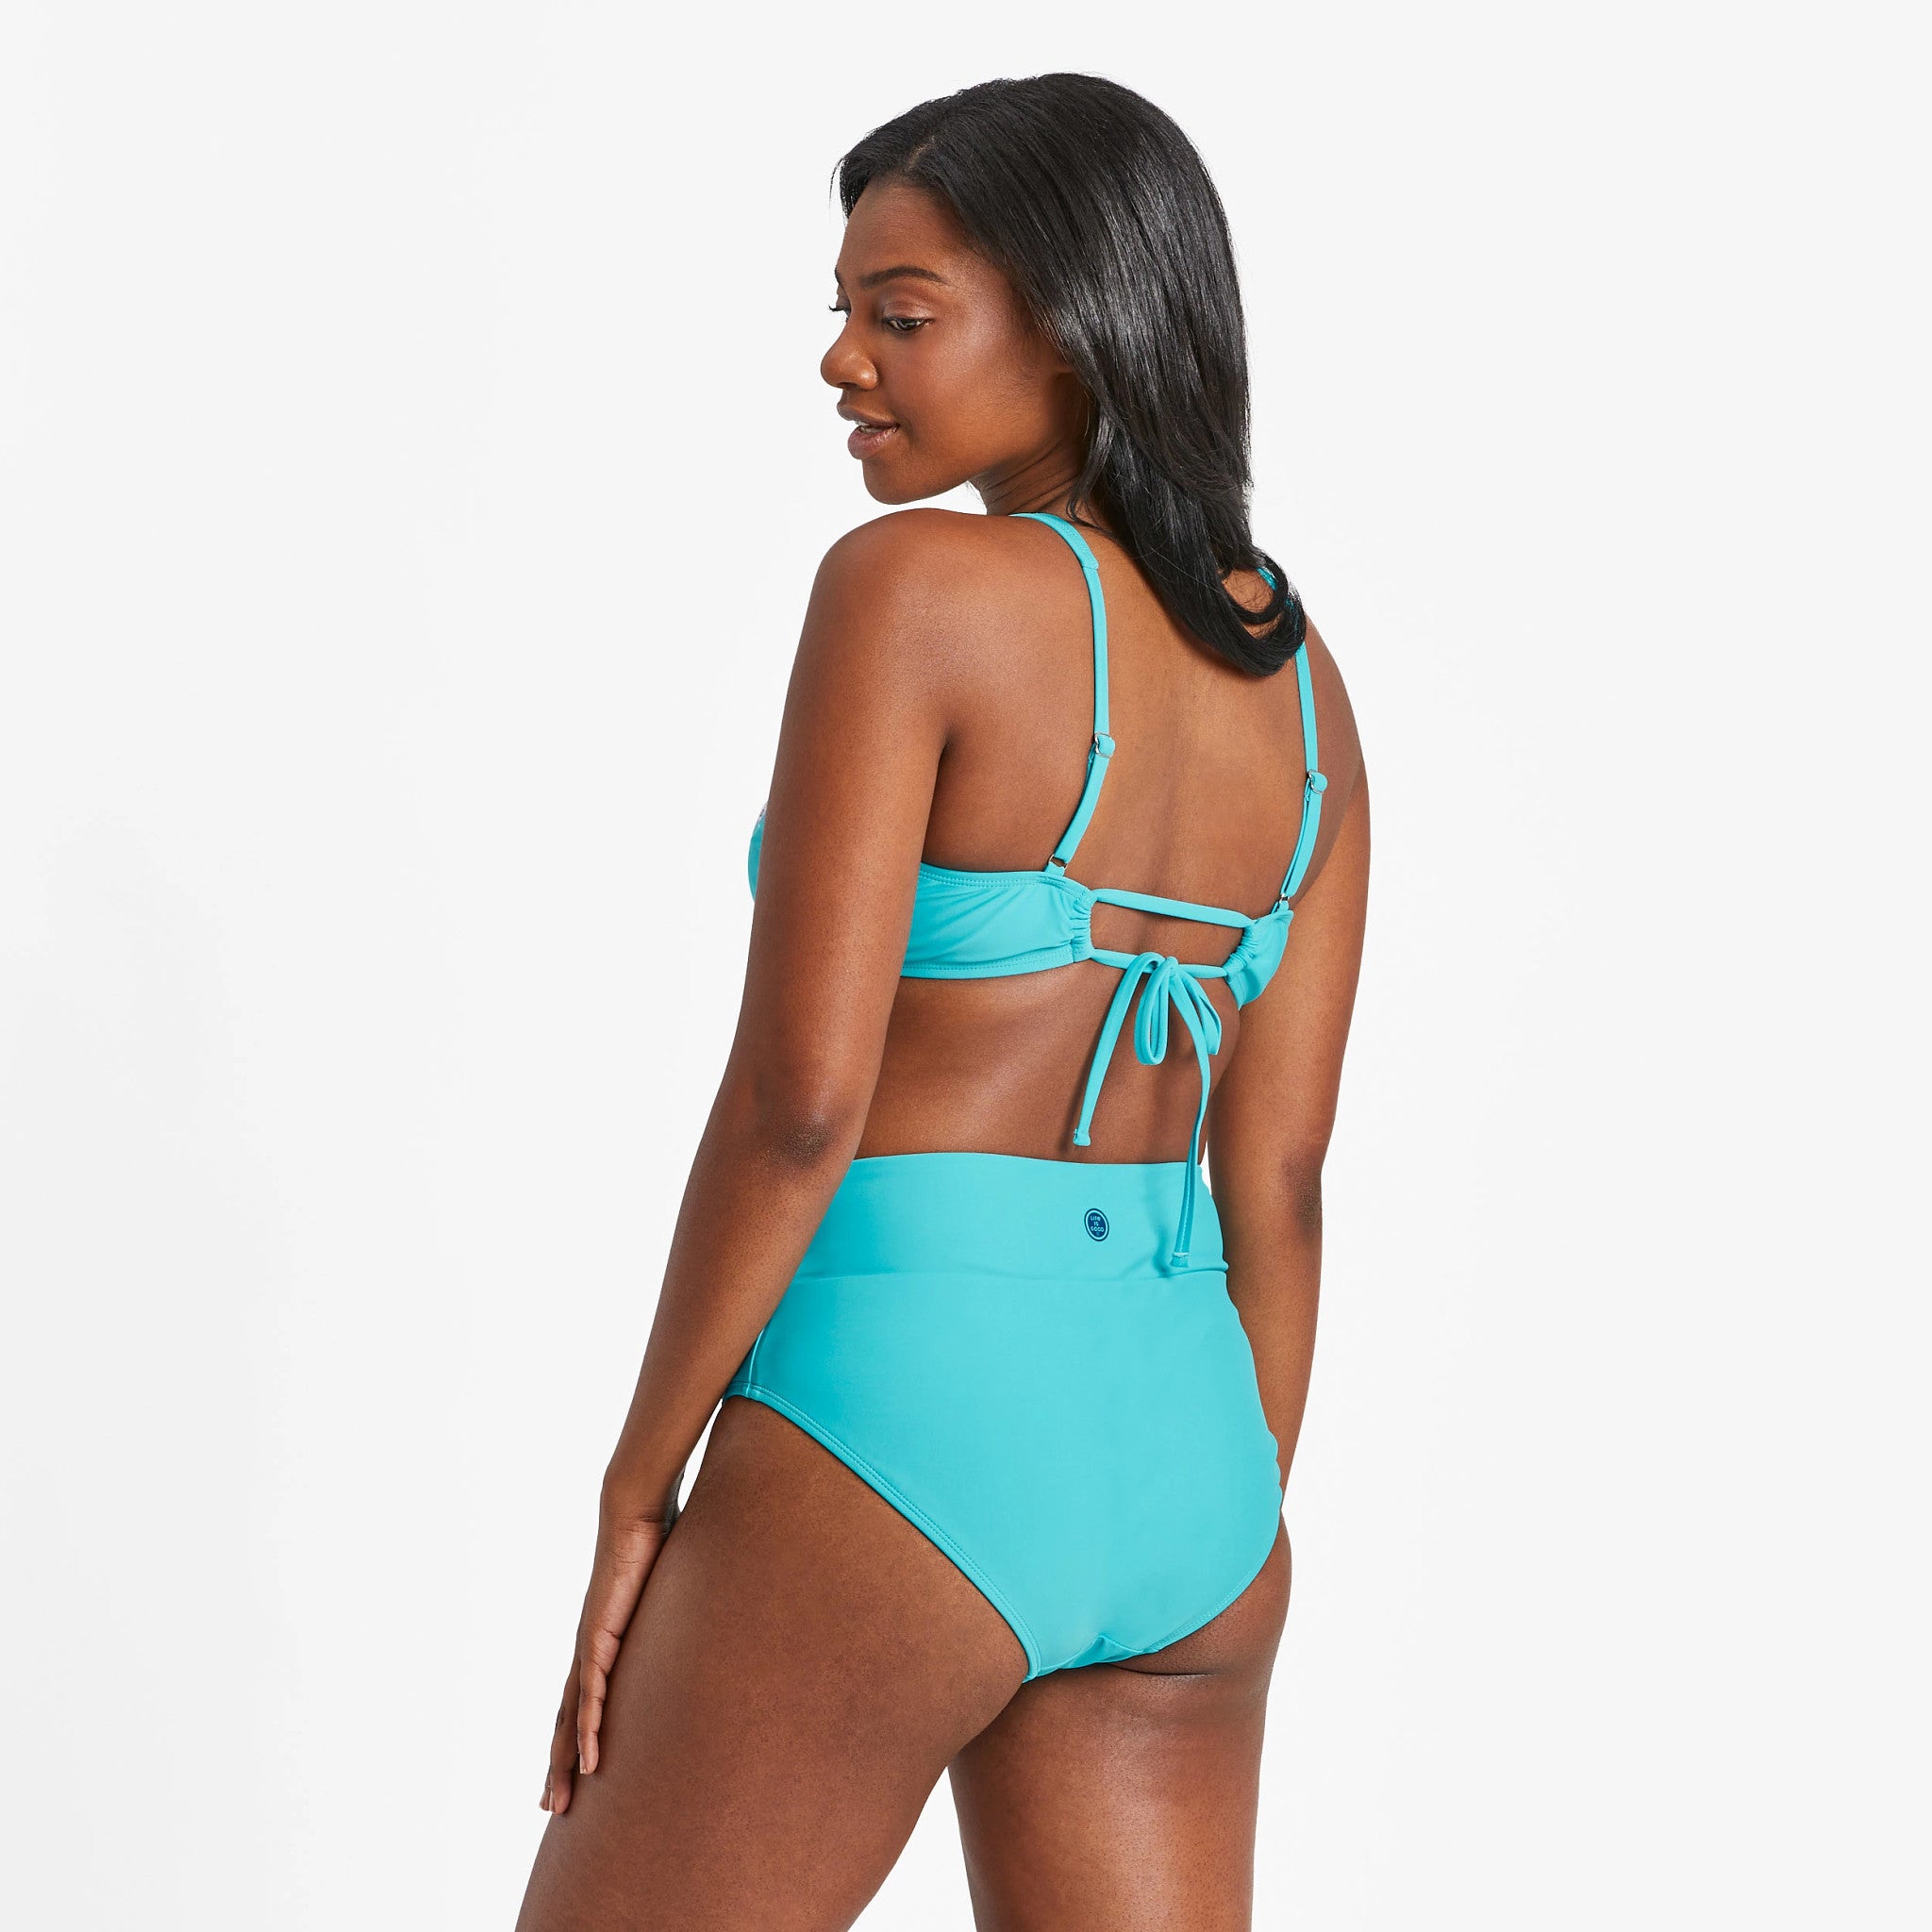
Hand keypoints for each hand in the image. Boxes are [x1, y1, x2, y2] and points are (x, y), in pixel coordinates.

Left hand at [540, 1492, 677, 1816]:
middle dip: (557, 1765)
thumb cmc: (651, 1541)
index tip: (571, 1775)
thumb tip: (704, 1613)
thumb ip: (675, 1611)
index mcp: (600, 1643)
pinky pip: (591, 1694)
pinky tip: (588, 1761)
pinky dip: (587, 1730)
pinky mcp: (598, 1637)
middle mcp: (588, 1650)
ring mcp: (589, 1645)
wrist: (633, 1511)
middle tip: (551, 1807)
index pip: (580, 1701)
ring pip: (571, 1717)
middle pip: (566, 1719)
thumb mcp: (666, 1592)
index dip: (573, 1738)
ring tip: (559, 1801)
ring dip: (563, 1761)